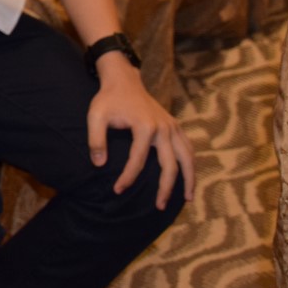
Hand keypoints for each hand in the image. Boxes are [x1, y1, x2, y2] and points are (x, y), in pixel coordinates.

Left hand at [86, 56, 194, 208]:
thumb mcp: (96, 115)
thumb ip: (96, 140)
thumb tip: (98, 165)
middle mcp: (163, 128)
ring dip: (189, 179)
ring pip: (188, 157)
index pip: (138, 160)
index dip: (128, 177)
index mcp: (144, 126)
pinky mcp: (175, 125)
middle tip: (159, 207)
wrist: (124, 80)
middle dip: (165, 188)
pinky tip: (188, 177)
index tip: (118, 190)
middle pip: (170, 164)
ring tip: (187, 199)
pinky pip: (189, 148)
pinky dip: (191, 164)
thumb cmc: (108, 99)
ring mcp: (172, 126)